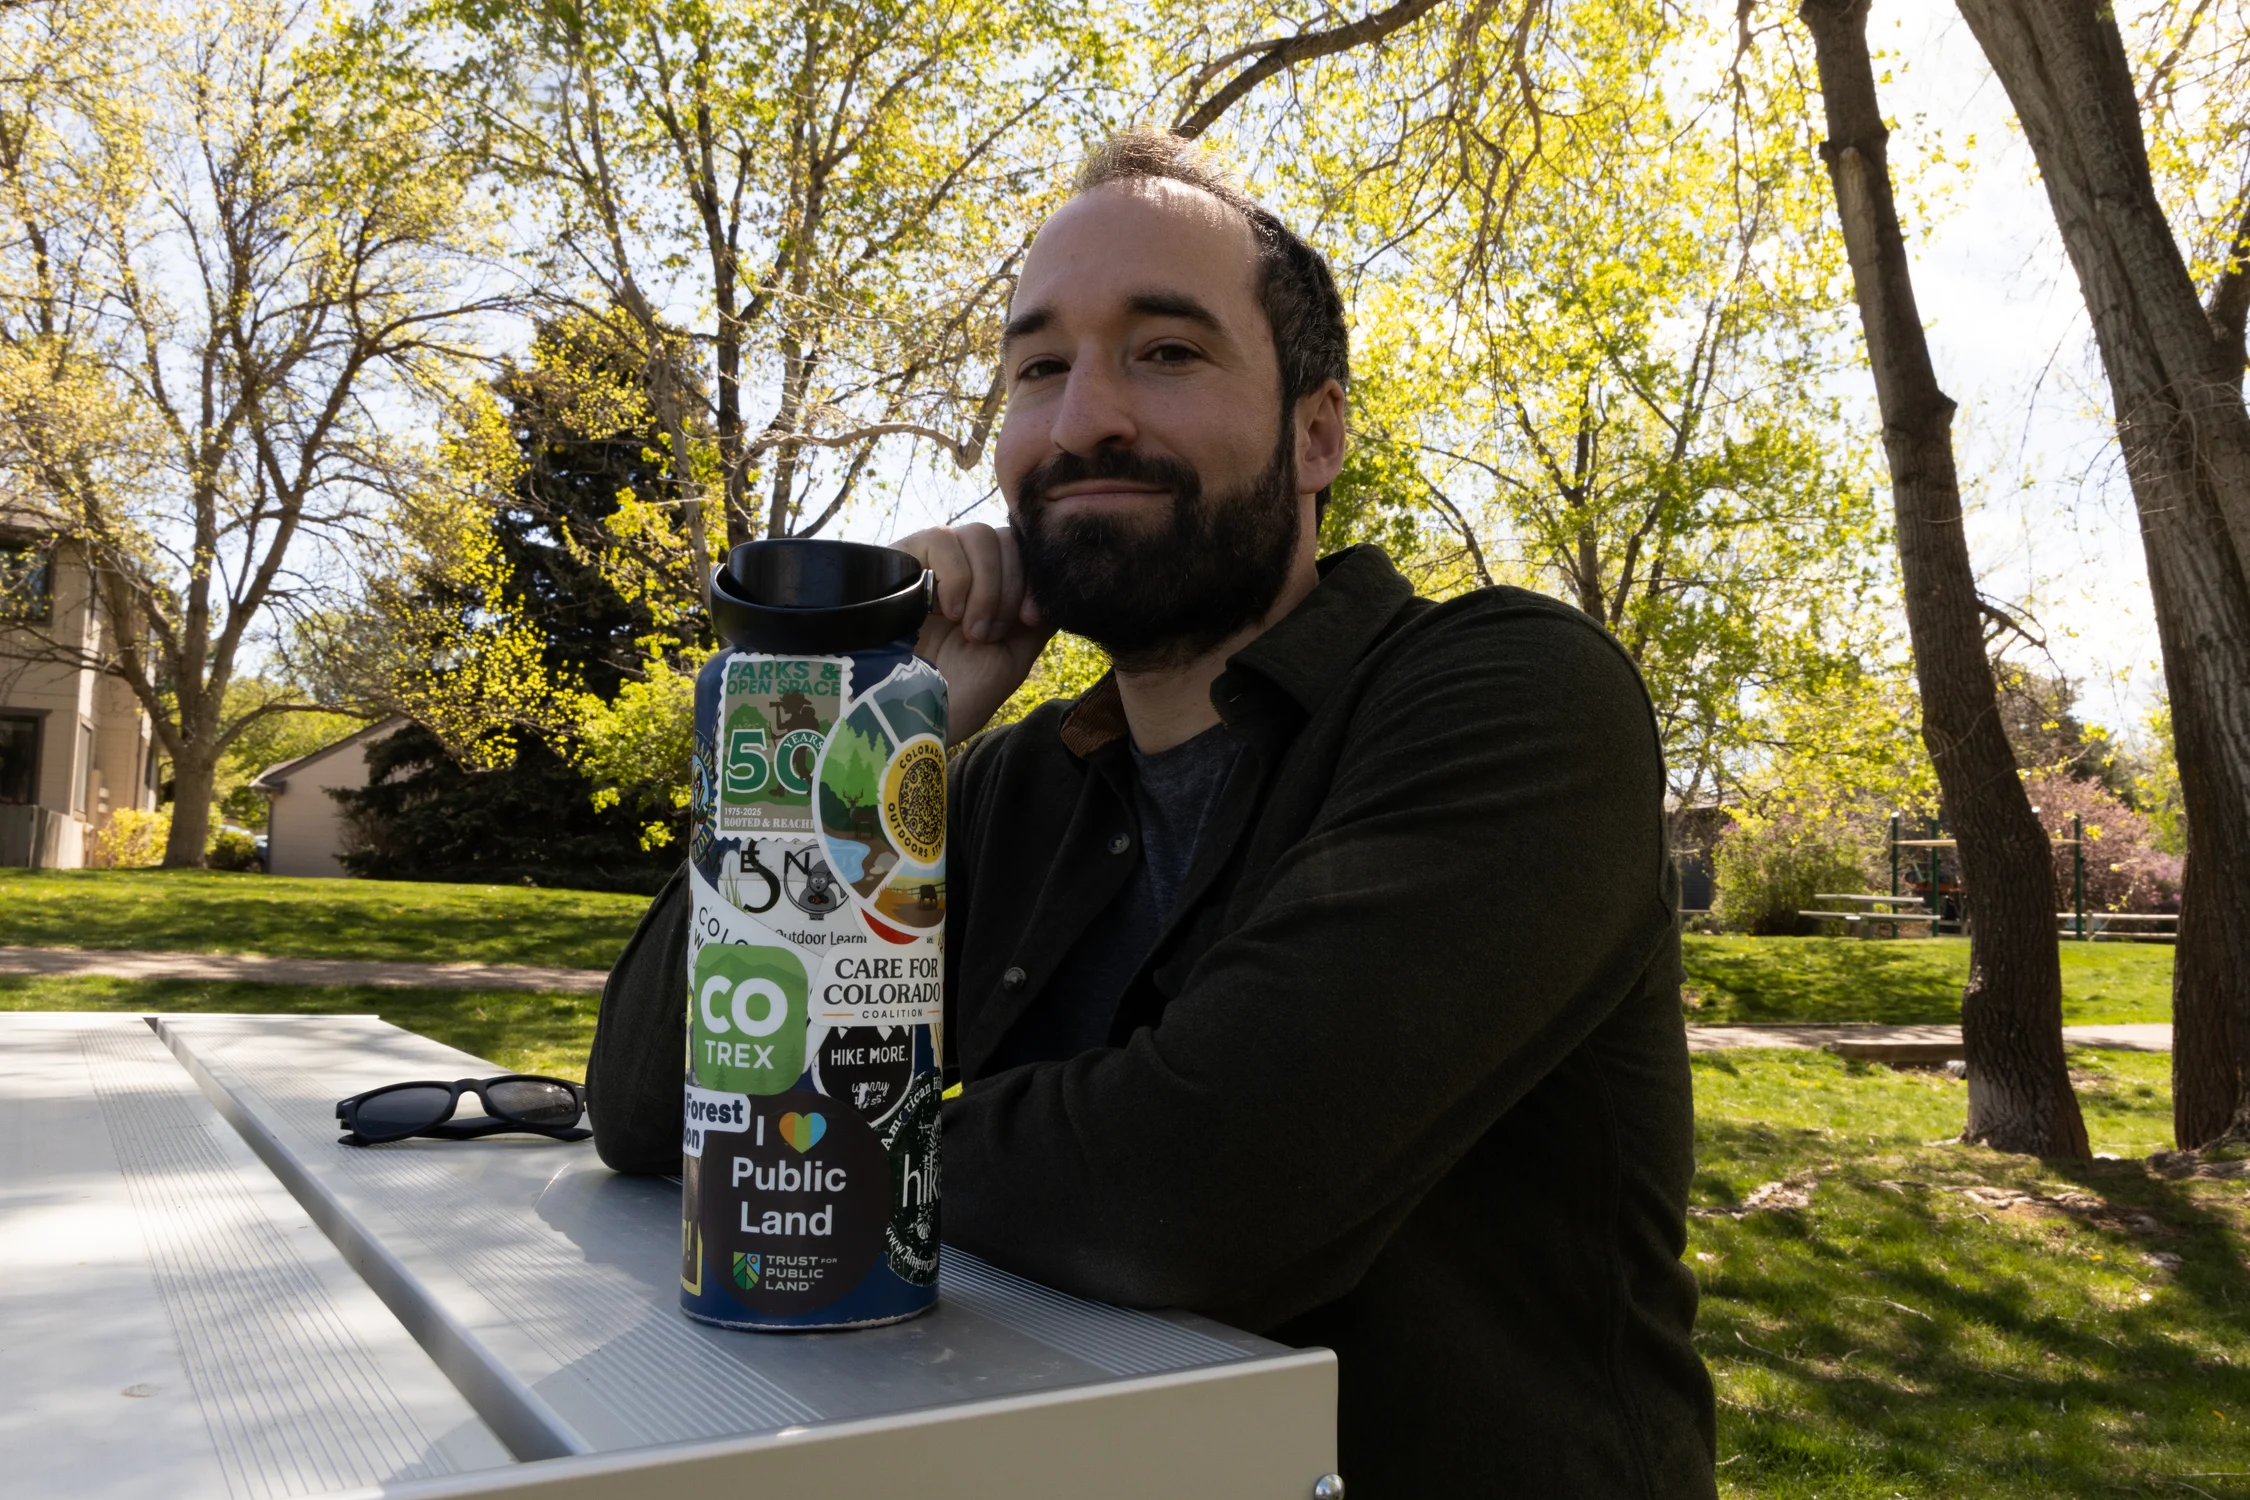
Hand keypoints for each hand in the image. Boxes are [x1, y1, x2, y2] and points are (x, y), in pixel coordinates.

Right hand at [895, 523, 1053, 743]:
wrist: (908, 717)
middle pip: (1006, 537)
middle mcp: (961, 571)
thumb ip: (1037, 616)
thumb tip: (1056, 580)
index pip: (1022, 550)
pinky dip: (956, 576)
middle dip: (1009, 588)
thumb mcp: (1012, 655)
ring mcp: (931, 563)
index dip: (1032, 578)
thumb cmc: (958, 693)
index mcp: (989, 589)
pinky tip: (945, 612)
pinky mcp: (900, 559)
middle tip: (986, 634)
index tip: (1029, 619)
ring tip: (966, 627)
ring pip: (979, 534)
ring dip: (985, 586)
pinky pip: (942, 539)